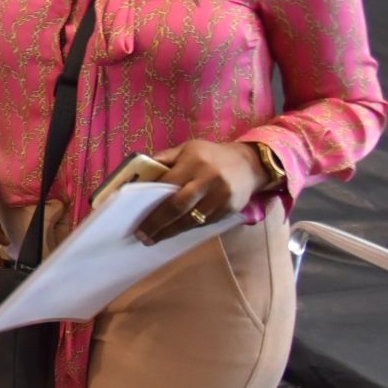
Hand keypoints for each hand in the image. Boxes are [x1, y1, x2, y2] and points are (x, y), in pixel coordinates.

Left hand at [137, 140, 267, 242]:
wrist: (250, 164)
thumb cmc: (211, 156)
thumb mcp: (187, 149)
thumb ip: (165, 159)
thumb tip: (139, 172)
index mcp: (194, 163)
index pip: (167, 185)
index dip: (151, 202)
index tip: (137, 215)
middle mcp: (209, 180)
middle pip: (178, 207)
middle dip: (158, 223)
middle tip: (142, 236)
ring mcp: (221, 197)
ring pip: (192, 219)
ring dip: (171, 231)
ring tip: (154, 238)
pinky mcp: (229, 210)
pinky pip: (204, 223)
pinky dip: (187, 228)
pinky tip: (175, 231)